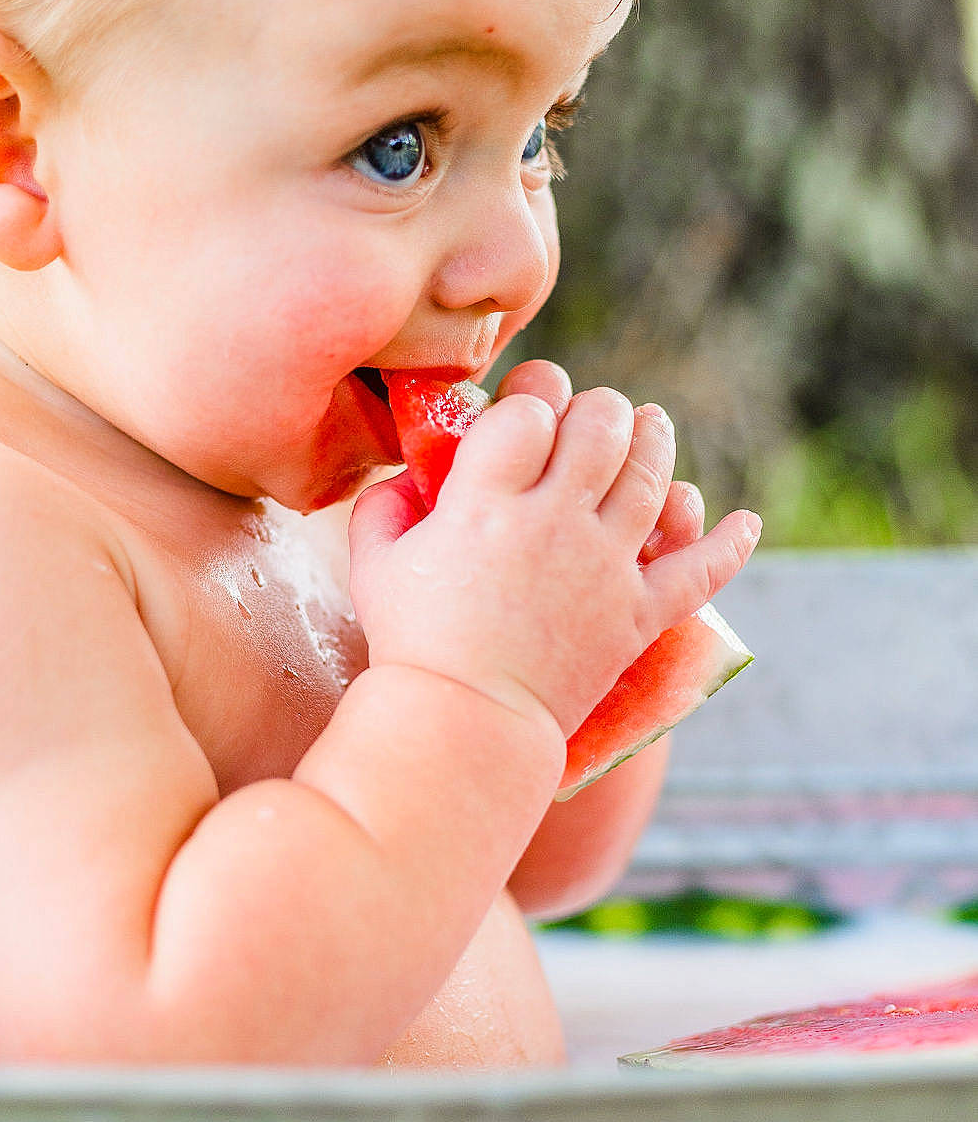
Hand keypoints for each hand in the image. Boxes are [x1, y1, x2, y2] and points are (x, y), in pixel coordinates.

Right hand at [348, 387, 758, 737]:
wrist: (465, 721)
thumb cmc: (412, 641)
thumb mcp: (375, 562)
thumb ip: (386, 503)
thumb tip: (412, 473)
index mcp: (486, 500)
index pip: (529, 411)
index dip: (529, 400)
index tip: (522, 413)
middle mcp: (554, 521)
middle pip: (601, 425)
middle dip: (596, 408)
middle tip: (589, 416)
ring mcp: (605, 566)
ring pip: (652, 475)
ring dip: (655, 439)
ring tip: (650, 425)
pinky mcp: (639, 614)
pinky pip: (700, 570)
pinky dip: (729, 544)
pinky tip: (745, 522)